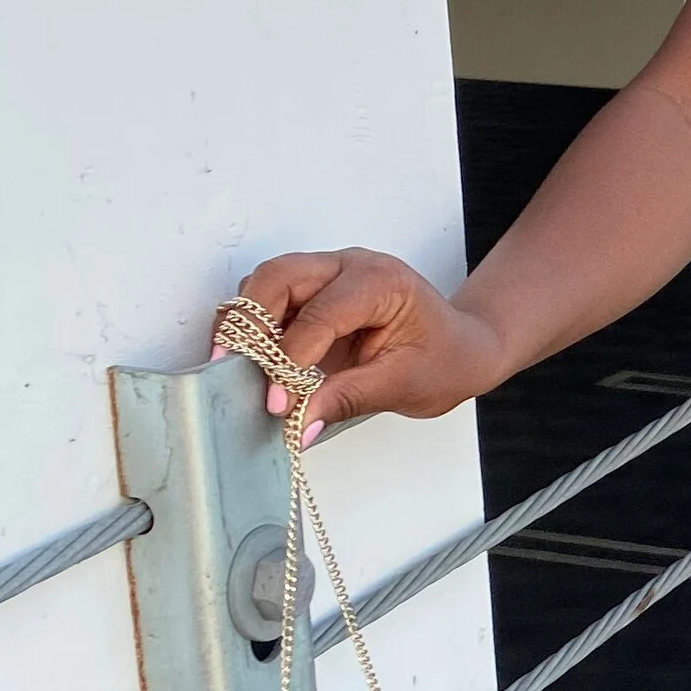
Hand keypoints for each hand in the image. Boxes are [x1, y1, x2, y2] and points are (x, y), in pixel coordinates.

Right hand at [216, 249, 504, 438]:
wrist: (460, 347)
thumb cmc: (443, 360)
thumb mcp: (402, 385)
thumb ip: (345, 399)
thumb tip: (295, 424)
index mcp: (380, 283)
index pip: (319, 315)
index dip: (289, 359)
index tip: (275, 403)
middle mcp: (349, 266)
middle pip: (278, 277)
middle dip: (249, 323)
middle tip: (230, 369)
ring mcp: (328, 273)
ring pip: (267, 281)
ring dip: (246, 322)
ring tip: (234, 367)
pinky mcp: (314, 290)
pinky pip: (271, 298)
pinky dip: (254, 326)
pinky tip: (252, 361)